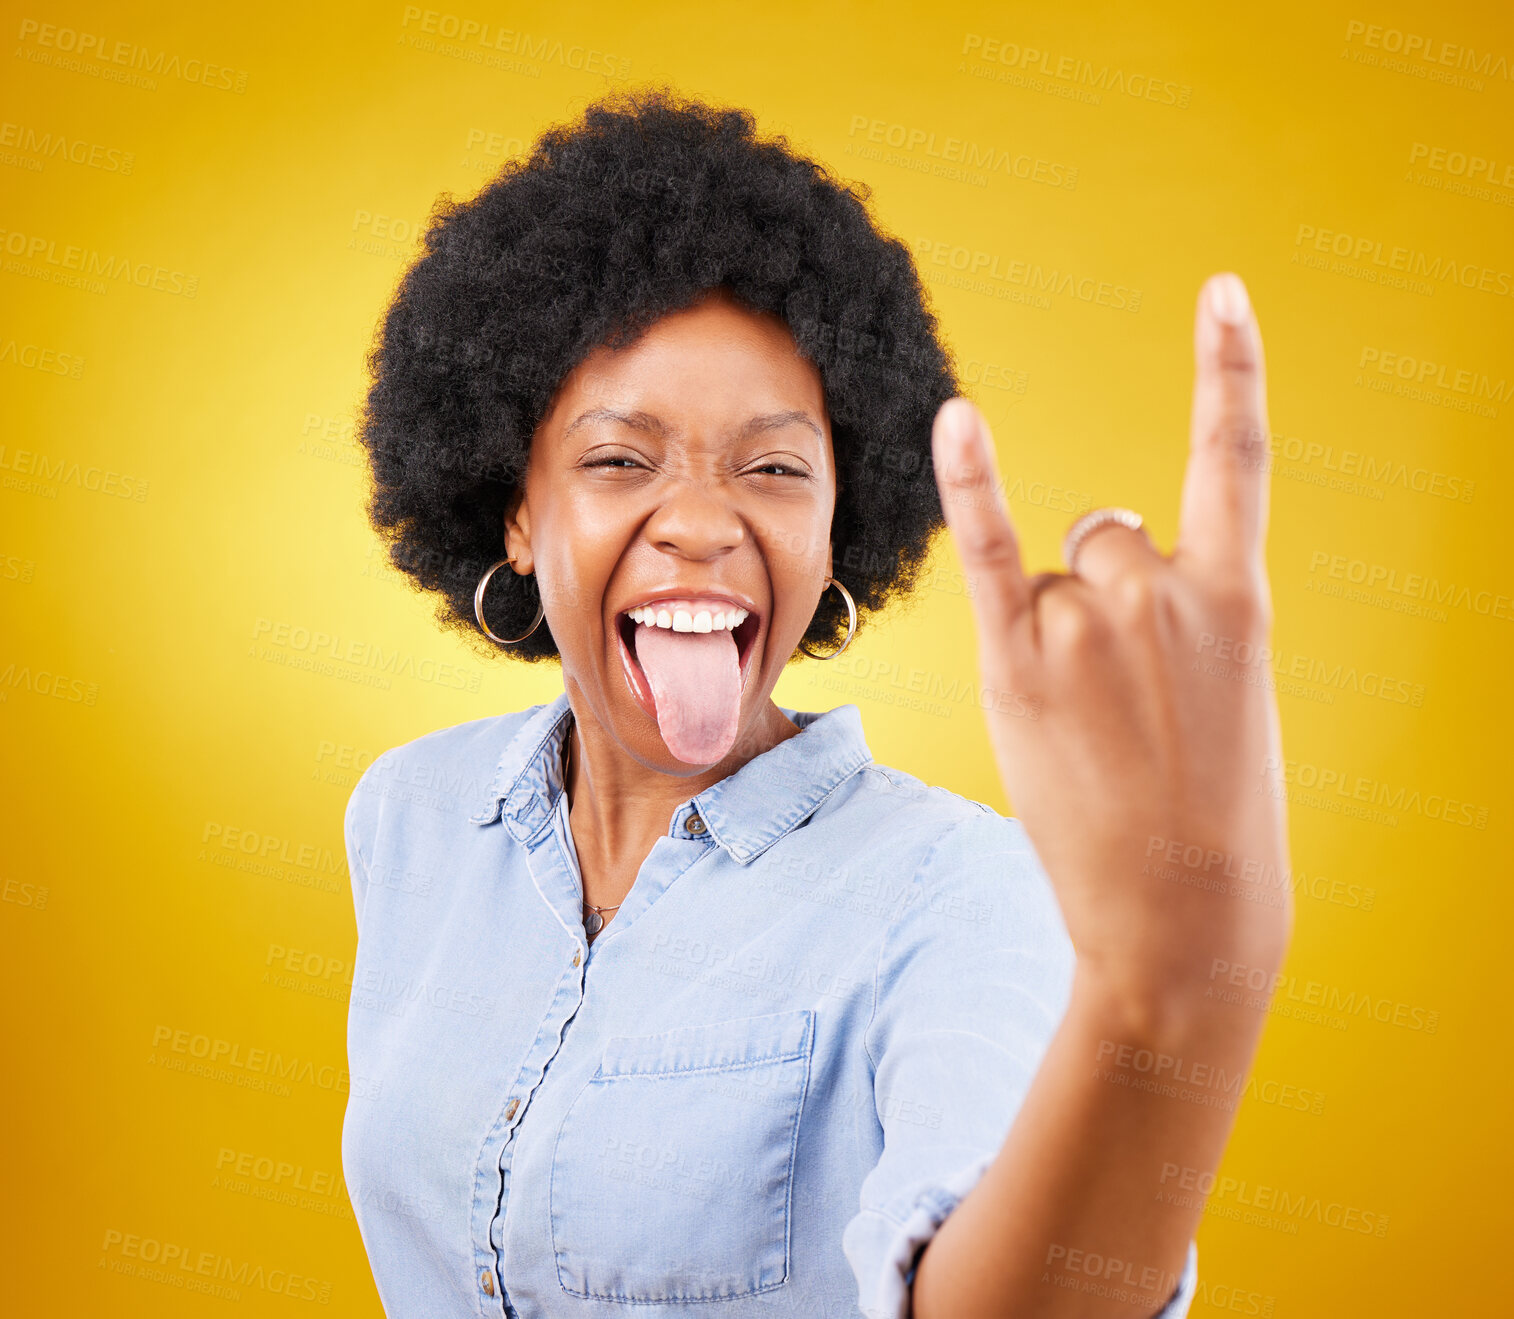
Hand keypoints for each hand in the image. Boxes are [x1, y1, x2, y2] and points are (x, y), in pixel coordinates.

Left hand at [931, 273, 1291, 1029]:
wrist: (1185, 920)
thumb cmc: (1214, 819)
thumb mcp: (1231, 701)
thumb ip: (1178, 617)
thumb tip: (1097, 564)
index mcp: (1236, 598)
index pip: (1234, 457)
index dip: (1228, 368)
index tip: (1221, 295)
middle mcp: (1162, 590)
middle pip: (1105, 534)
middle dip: (1104, 595)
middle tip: (1120, 700)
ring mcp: (1089, 624)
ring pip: (1050, 573)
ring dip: (1054, 628)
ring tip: (1083, 726)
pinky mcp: (1020, 662)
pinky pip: (988, 546)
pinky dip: (971, 481)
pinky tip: (958, 418)